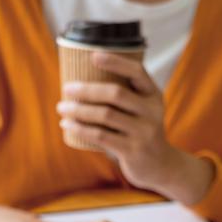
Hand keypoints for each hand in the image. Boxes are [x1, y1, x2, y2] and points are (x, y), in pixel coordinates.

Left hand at [56, 52, 212, 204]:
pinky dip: (81, 129)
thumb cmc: (141, 131)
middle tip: (66, 89)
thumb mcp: (142, 110)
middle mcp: (152, 111)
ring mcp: (143, 132)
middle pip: (116, 93)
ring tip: (62, 107)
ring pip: (105, 115)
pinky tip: (67, 125)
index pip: (136, 72)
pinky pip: (101, 136)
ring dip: (79, 110)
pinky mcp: (132, 150)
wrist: (160, 165)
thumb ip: (124, 95)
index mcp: (153, 95)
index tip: (93, 56)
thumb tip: (82, 79)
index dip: (116, 62)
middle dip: (87, 89)